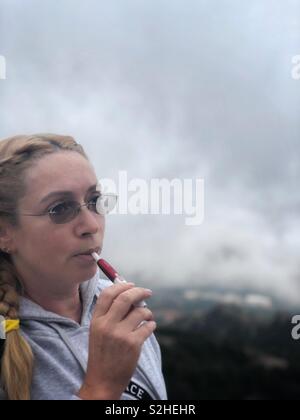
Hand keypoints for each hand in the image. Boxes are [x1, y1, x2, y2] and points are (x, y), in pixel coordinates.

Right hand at [78, 282, 155, 399]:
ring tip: (147, 317)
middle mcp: (107, 325)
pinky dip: (151, 325)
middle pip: (125, 298)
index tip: (131, 284)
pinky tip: (149, 328)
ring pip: (140, 312)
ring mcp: (120, 335)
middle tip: (148, 292)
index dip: (121, 286)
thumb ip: (110, 314)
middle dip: (139, 291)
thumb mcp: (98, 332)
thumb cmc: (102, 354)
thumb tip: (130, 294)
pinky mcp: (133, 344)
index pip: (107, 294)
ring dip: (147, 312)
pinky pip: (148, 326)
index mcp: (96, 320)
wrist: (102, 381)